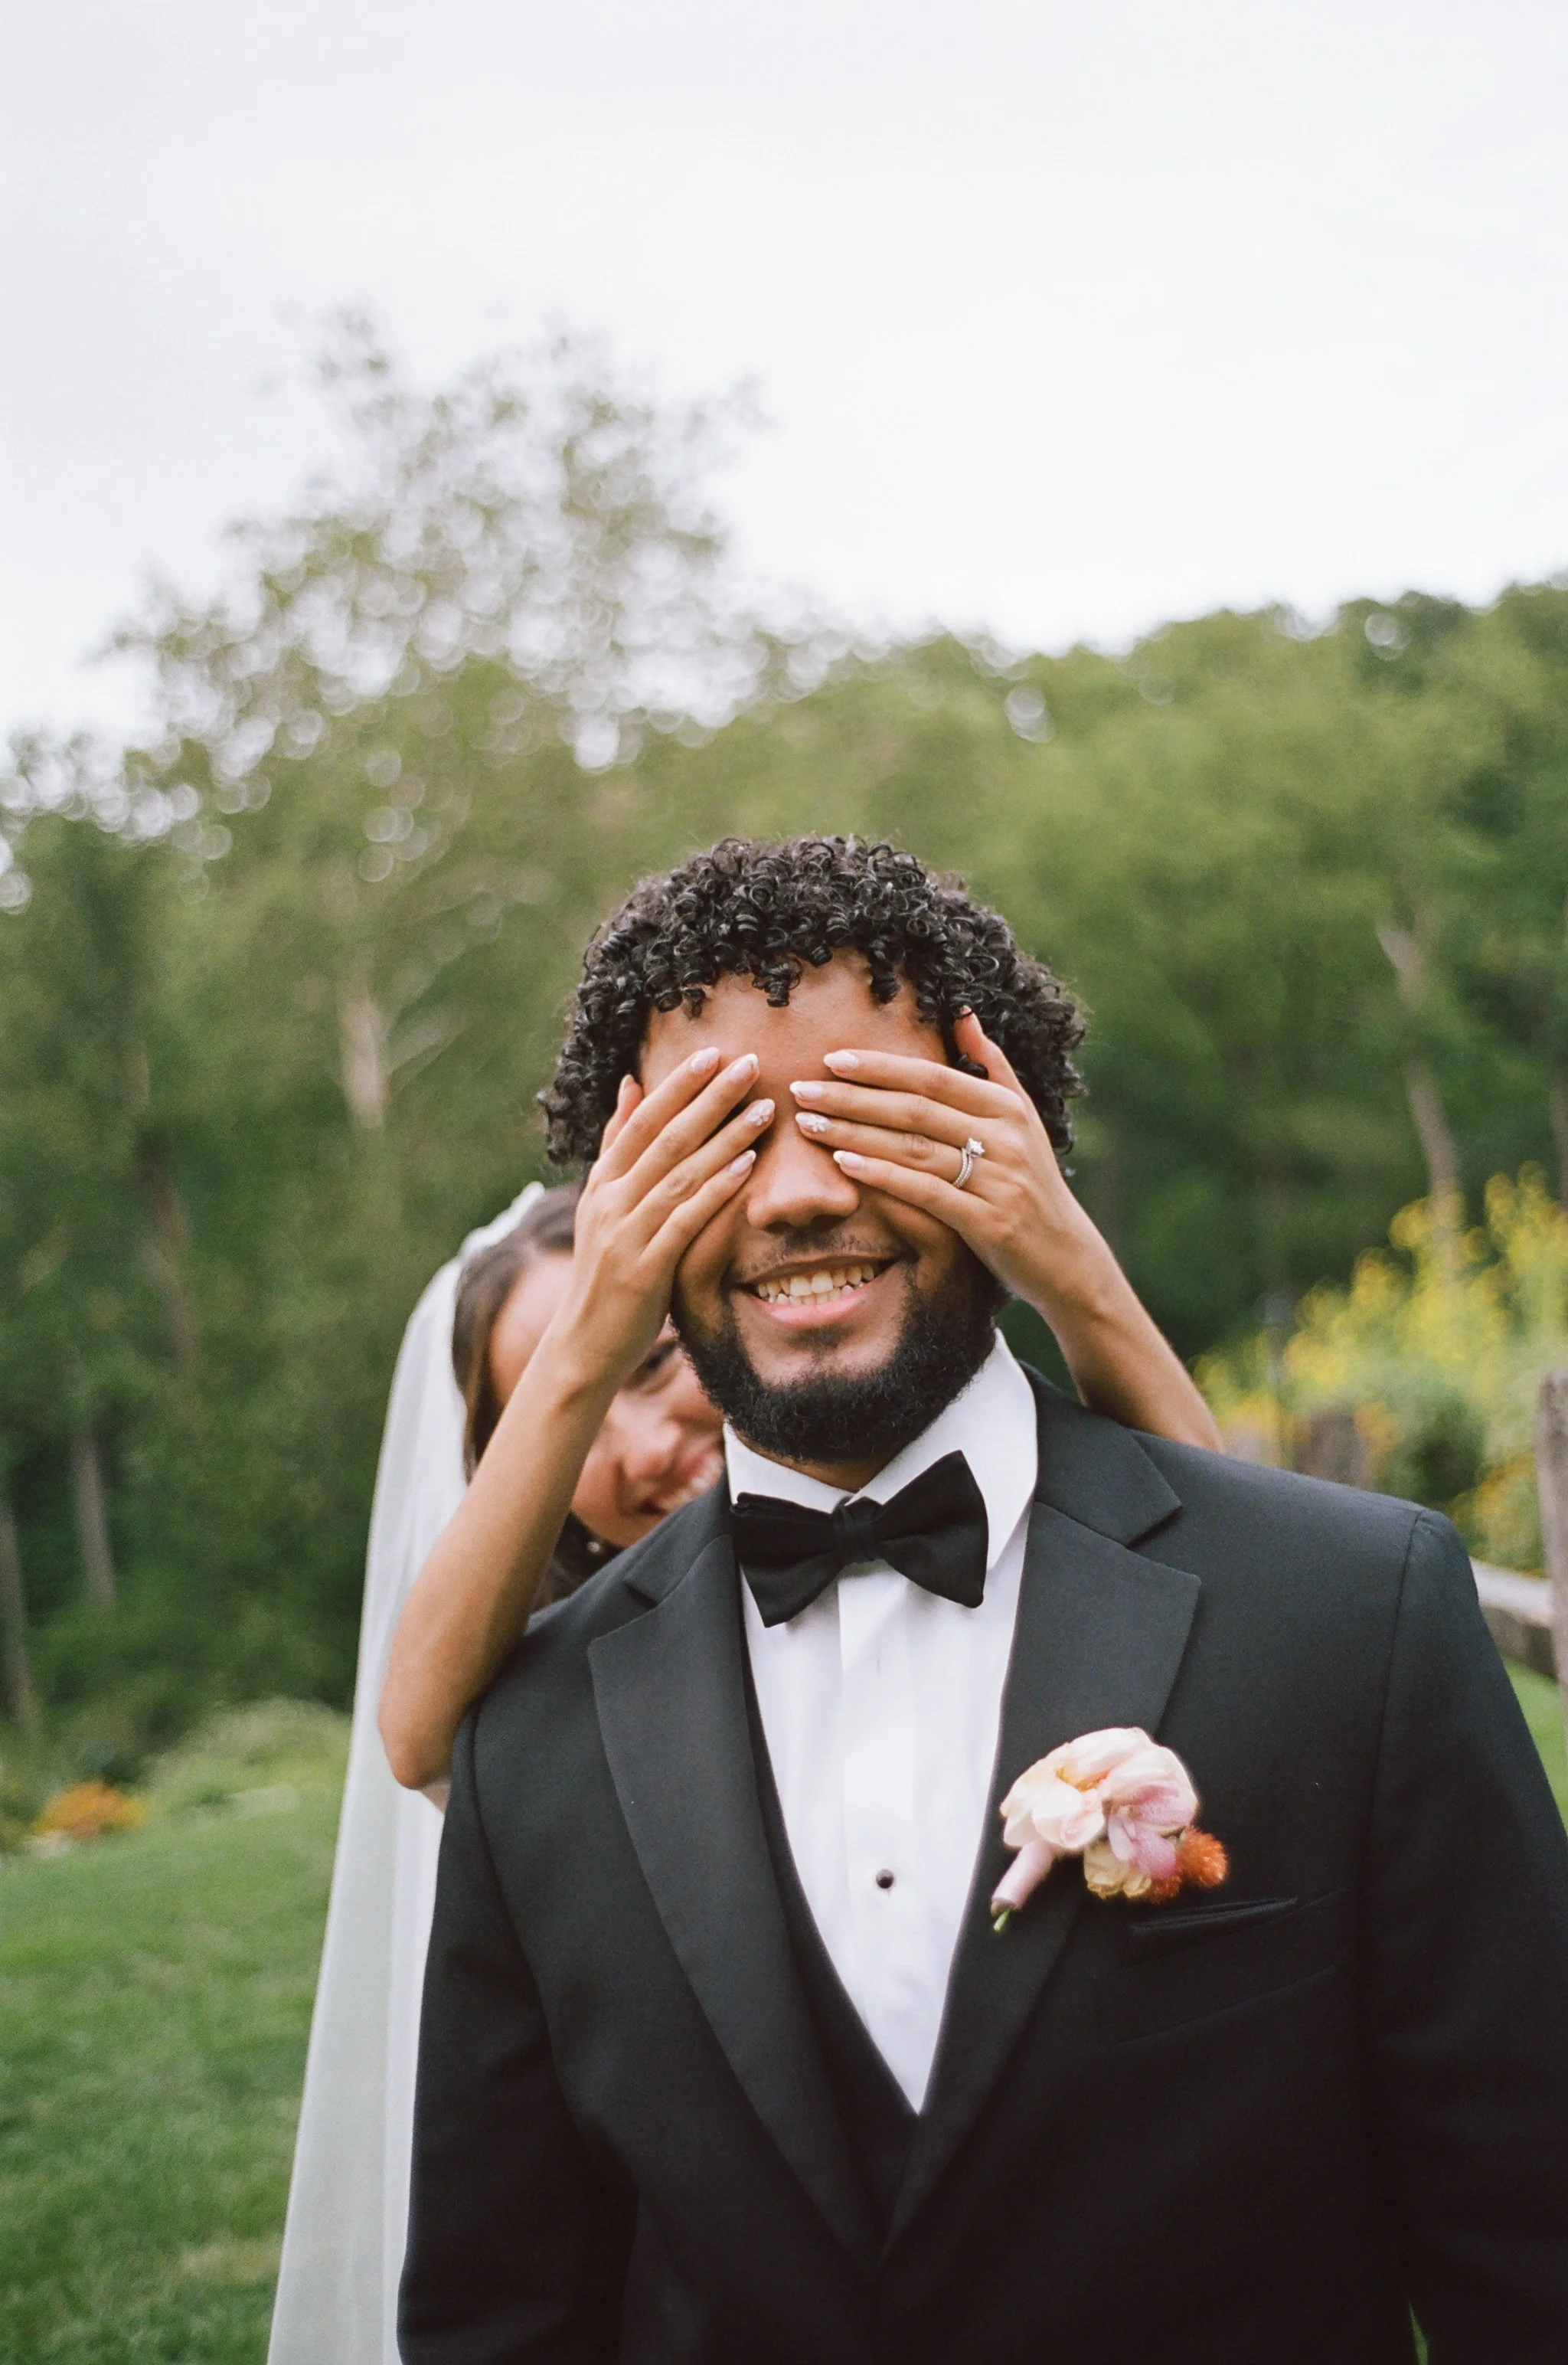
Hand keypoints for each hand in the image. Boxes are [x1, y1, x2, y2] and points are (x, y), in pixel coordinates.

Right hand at [545, 1046, 772, 1395]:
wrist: (584, 1344)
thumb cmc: (605, 1273)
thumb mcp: (602, 1204)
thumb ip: (617, 1145)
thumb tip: (631, 1084)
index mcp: (602, 1182)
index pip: (642, 1120)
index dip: (677, 1085)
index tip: (713, 1053)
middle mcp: (610, 1201)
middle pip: (665, 1138)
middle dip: (709, 1098)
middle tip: (749, 1063)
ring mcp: (625, 1234)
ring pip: (680, 1173)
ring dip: (725, 1137)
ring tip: (765, 1108)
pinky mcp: (644, 1267)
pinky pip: (685, 1219)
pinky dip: (717, 1189)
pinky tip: (747, 1165)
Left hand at [787, 1010, 1112, 1324]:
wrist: (1066, 1257)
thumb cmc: (1032, 1184)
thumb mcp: (1022, 1119)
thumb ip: (992, 1065)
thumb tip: (961, 1013)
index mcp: (1007, 1108)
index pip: (933, 1077)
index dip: (881, 1067)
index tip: (832, 1059)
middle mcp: (1004, 1138)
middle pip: (915, 1109)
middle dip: (853, 1097)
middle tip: (802, 1089)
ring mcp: (997, 1180)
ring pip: (913, 1148)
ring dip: (855, 1132)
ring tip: (809, 1123)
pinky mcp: (988, 1222)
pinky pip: (926, 1192)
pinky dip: (882, 1176)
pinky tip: (844, 1164)